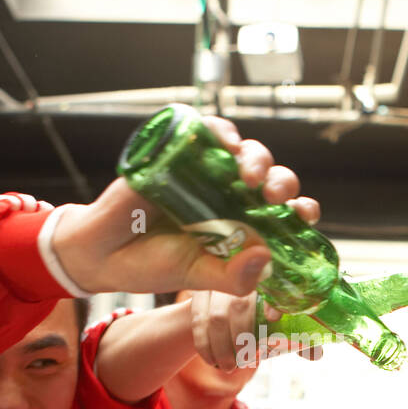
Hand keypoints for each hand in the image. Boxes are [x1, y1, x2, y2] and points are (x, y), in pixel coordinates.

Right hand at [54, 117, 321, 295]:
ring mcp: (207, 173)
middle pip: (272, 180)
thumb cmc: (153, 265)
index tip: (304, 214)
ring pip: (247, 153)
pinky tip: (227, 141)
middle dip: (282, 184)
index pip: (285, 214)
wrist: (103, 254)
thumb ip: (233, 277)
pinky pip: (209, 132)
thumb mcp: (198, 277)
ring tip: (249, 176)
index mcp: (244, 227)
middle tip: (274, 197)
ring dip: (257, 159)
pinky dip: (222, 131)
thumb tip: (265, 257)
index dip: (300, 210)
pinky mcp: (181, 154)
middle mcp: (231, 197)